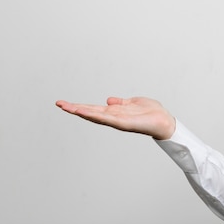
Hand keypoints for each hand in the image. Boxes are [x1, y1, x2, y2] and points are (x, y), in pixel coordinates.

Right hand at [55, 97, 175, 139]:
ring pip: (95, 116)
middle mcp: (114, 118)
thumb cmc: (151, 112)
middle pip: (90, 113)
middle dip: (75, 109)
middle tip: (59, 104)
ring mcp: (117, 121)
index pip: (94, 109)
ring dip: (81, 111)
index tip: (66, 103)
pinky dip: (95, 116)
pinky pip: (107, 119)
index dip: (80, 106)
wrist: (164, 120)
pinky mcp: (123, 123)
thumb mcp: (133, 103)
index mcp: (115, 112)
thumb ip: (121, 102)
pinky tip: (85, 112)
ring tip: (67, 107)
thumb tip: (108, 100)